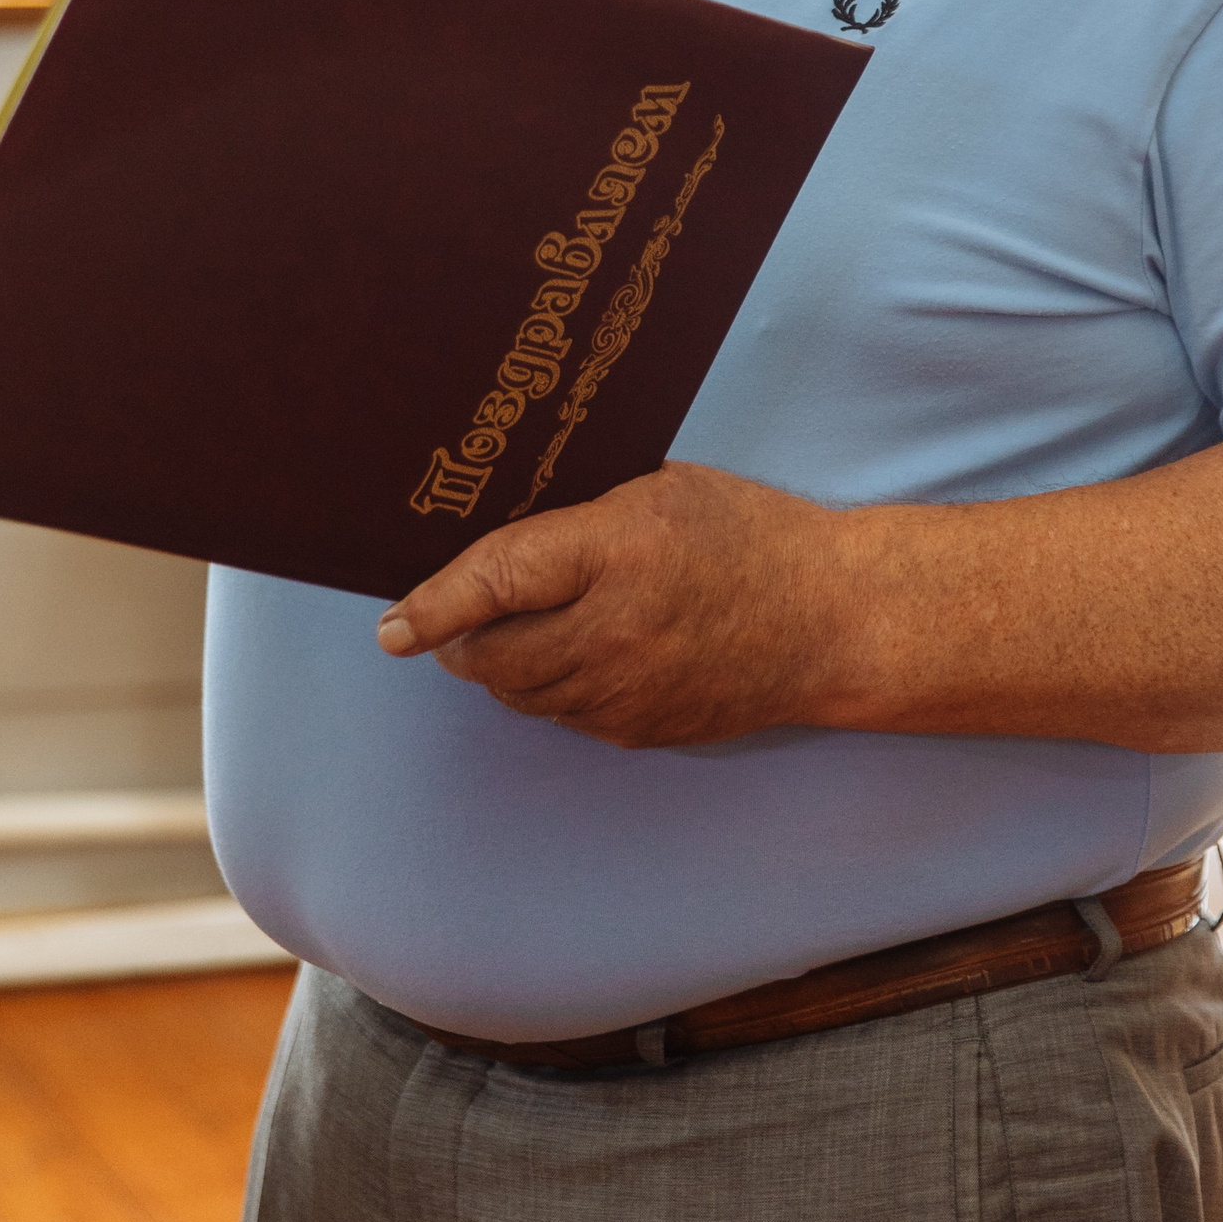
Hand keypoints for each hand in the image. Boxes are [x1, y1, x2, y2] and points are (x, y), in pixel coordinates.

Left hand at [376, 459, 850, 747]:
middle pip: (491, 653)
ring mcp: (626, 693)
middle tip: (455, 613)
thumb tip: (494, 527)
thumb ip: (578, 513)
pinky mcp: (639, 733)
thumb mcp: (659, 489)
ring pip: (519, 693)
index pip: (497, 581)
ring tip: (518, 625)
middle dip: (459, 636)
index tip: (390, 627)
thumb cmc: (747, 535)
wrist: (832, 621)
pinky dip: (549, 688)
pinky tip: (576, 651)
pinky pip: (562, 716)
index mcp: (616, 550)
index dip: (433, 606)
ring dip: (500, 665)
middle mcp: (613, 631)